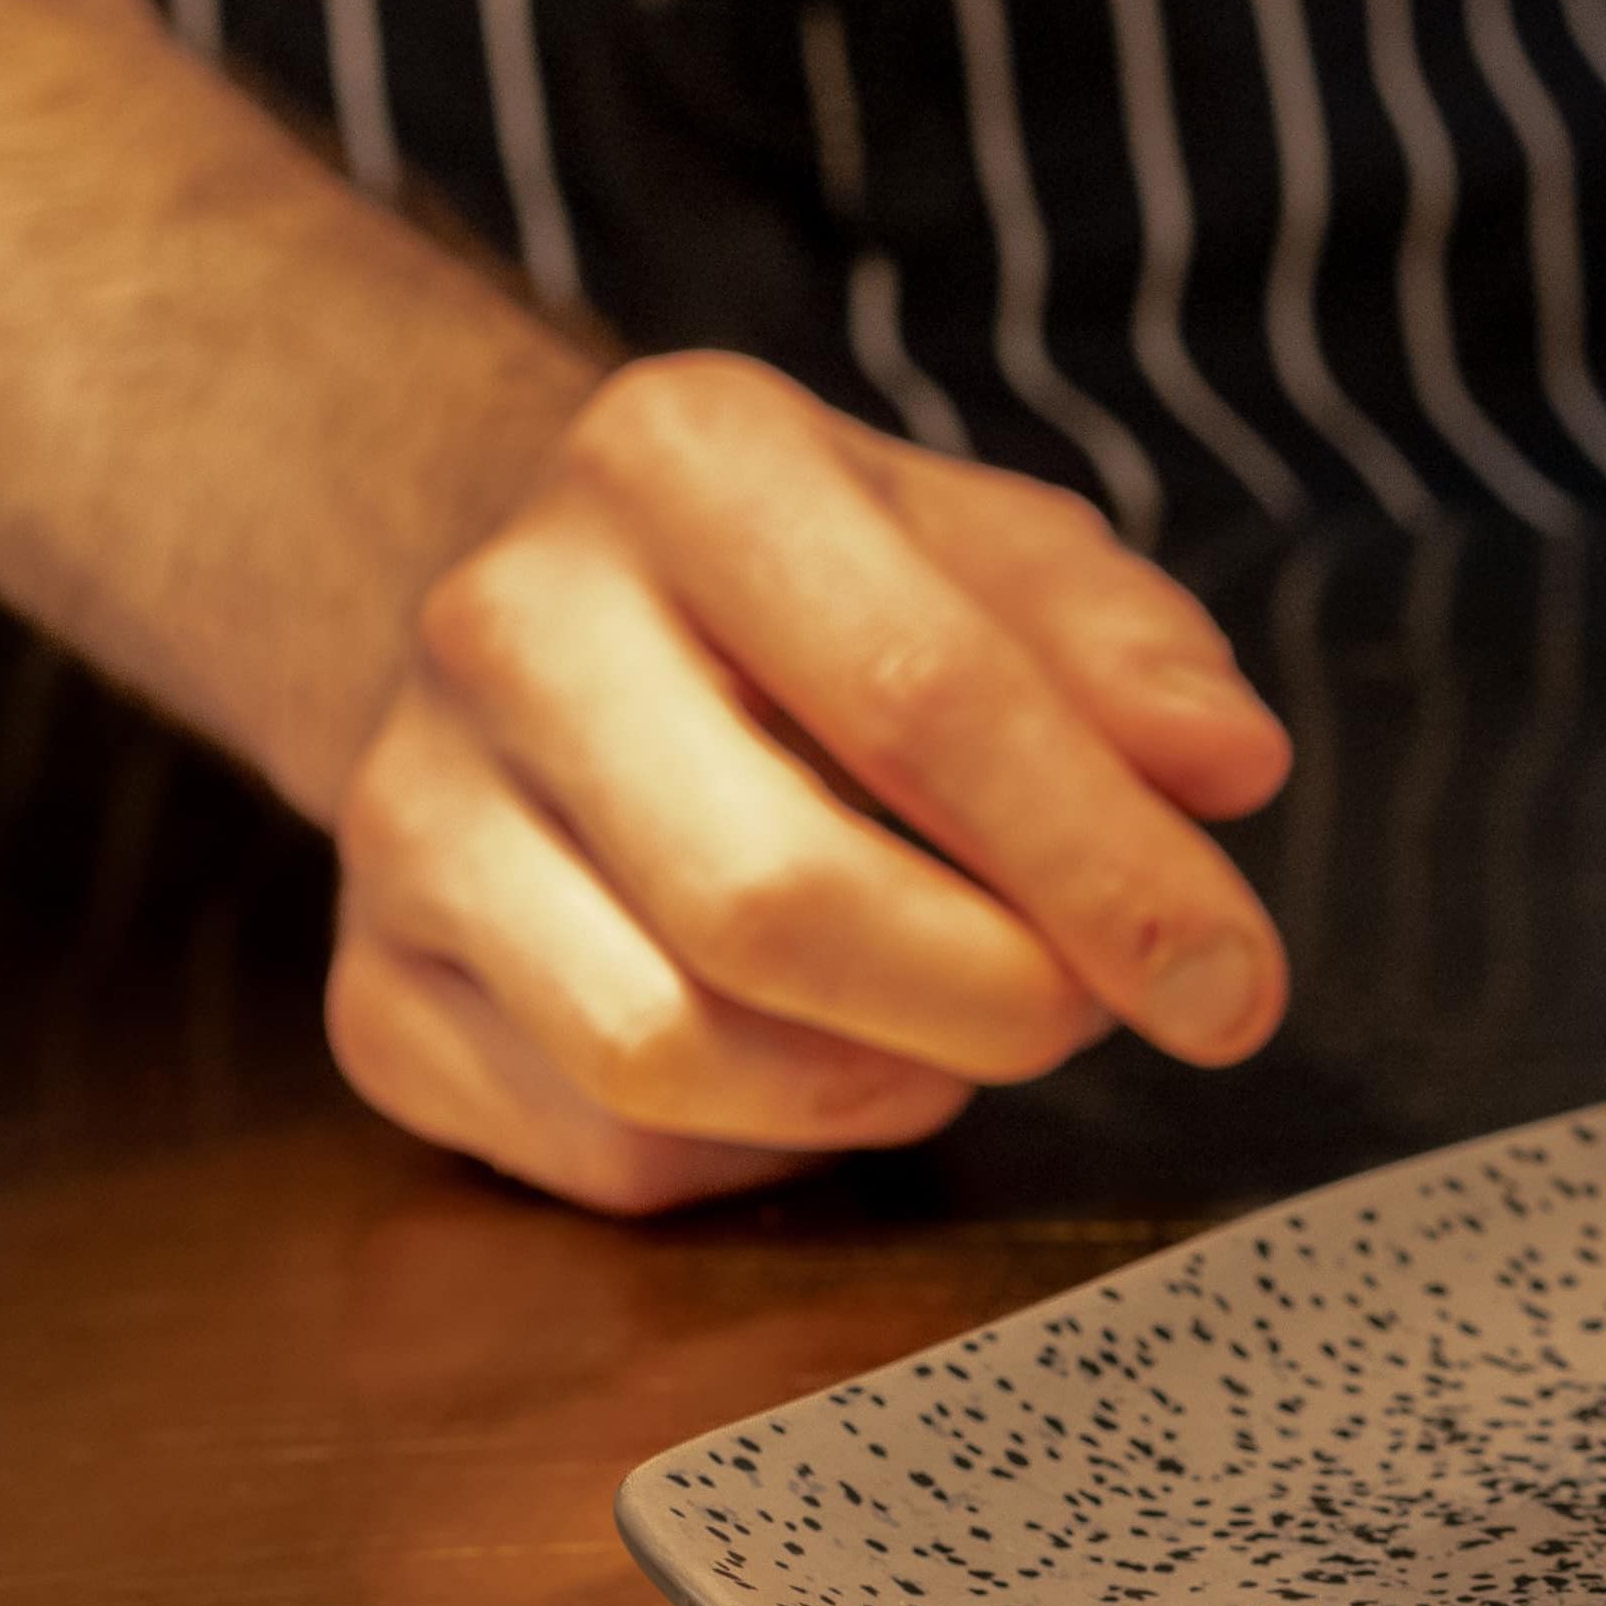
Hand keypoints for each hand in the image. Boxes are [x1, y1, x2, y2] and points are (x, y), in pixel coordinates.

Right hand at [324, 355, 1291, 1214]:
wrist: (538, 615)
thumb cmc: (813, 587)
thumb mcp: (984, 544)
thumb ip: (1121, 646)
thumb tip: (1225, 767)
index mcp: (682, 458)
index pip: (920, 693)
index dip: (1104, 865)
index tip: (1236, 981)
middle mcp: (507, 621)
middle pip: (775, 897)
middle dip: (995, 998)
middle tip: (1098, 1012)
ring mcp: (406, 815)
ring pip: (669, 1050)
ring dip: (883, 1083)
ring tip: (968, 1019)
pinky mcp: (369, 990)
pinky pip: (604, 1146)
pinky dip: (767, 1147)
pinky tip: (826, 1055)